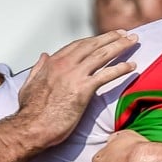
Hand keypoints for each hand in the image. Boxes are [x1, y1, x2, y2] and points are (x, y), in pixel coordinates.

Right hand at [16, 30, 137, 146]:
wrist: (31, 127)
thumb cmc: (30, 112)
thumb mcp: (28, 85)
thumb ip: (37, 68)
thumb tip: (43, 56)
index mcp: (52, 63)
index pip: (78, 45)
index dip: (94, 39)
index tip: (105, 37)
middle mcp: (65, 64)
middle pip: (93, 45)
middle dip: (111, 37)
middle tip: (125, 33)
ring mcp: (75, 75)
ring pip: (102, 54)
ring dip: (120, 46)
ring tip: (133, 41)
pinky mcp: (83, 90)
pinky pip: (107, 75)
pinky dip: (121, 68)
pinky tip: (132, 66)